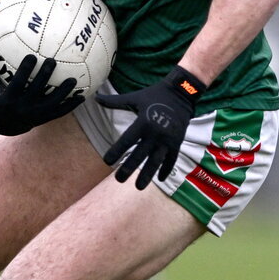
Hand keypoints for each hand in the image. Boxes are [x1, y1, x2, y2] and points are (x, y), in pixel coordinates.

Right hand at [0, 49, 83, 135]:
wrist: (5, 127)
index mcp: (10, 99)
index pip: (19, 83)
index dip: (25, 70)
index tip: (32, 56)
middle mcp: (23, 108)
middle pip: (37, 90)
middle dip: (45, 75)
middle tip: (52, 60)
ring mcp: (36, 115)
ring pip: (52, 103)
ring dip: (63, 91)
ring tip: (73, 80)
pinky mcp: (44, 119)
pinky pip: (60, 112)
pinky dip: (71, 105)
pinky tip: (82, 96)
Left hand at [96, 65, 206, 189]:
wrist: (183, 92)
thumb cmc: (155, 94)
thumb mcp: (135, 97)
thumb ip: (115, 101)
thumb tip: (96, 97)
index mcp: (143, 122)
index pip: (126, 141)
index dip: (116, 151)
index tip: (107, 161)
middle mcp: (155, 133)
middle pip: (139, 155)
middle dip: (128, 169)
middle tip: (118, 180)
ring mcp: (167, 139)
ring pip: (155, 161)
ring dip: (147, 175)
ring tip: (138, 187)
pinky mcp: (177, 142)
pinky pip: (171, 159)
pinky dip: (166, 169)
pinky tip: (160, 179)